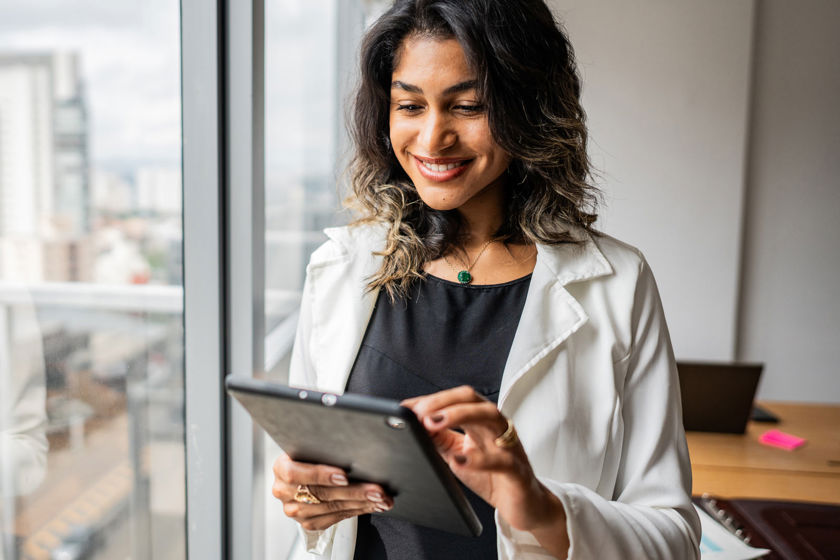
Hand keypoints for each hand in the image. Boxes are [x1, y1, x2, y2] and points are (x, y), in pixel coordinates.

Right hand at [271, 453, 393, 530]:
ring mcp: (294, 510)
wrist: (304, 471)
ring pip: (332, 508)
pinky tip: (372, 505)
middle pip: (321, 494)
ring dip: (362, 503)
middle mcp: (284, 491)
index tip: (345, 475)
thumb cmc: (311, 454)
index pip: (296, 473)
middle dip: (354, 491)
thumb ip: (324, 445)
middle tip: (377, 490)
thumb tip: (352, 437)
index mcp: (281, 468)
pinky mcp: (308, 522)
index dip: (321, 475)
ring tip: (382, 498)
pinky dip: (358, 510)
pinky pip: (336, 517)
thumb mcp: (312, 445)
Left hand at [403, 386, 567, 547]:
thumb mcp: (458, 455)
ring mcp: (508, 446)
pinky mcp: (517, 471)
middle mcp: (496, 427)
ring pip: (491, 417)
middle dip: (444, 401)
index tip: (408, 406)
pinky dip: (480, 459)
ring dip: (460, 415)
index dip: (432, 400)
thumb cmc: (492, 476)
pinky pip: (502, 459)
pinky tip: (459, 460)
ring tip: (435, 423)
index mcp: (481, 421)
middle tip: (420, 413)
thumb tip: (415, 426)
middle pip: (473, 399)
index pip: (458, 399)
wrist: (524, 504)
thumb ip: (439, 440)